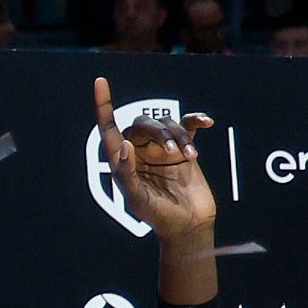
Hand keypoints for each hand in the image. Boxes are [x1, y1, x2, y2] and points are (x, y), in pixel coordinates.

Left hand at [89, 73, 215, 252]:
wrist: (188, 224)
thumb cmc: (157, 215)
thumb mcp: (136, 198)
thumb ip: (126, 173)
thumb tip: (123, 145)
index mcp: (122, 160)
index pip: (108, 128)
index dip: (104, 105)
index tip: (100, 82)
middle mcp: (140, 151)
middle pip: (144, 124)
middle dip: (160, 132)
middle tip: (174, 152)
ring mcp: (163, 148)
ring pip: (168, 124)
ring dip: (180, 135)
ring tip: (190, 156)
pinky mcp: (185, 148)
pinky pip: (189, 125)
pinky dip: (196, 120)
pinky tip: (206, 123)